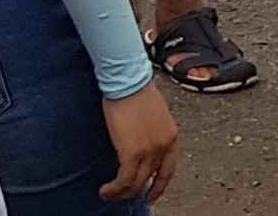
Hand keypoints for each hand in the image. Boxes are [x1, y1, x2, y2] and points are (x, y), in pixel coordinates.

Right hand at [98, 83, 180, 203]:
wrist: (128, 80)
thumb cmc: (136, 91)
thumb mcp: (154, 115)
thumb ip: (151, 134)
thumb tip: (140, 148)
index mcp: (171, 136)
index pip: (168, 170)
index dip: (159, 187)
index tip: (151, 196)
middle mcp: (164, 146)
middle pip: (150, 179)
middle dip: (134, 191)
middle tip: (121, 195)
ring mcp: (150, 150)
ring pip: (136, 183)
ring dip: (121, 193)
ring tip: (108, 194)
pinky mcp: (132, 152)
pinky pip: (124, 179)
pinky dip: (114, 188)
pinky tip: (106, 190)